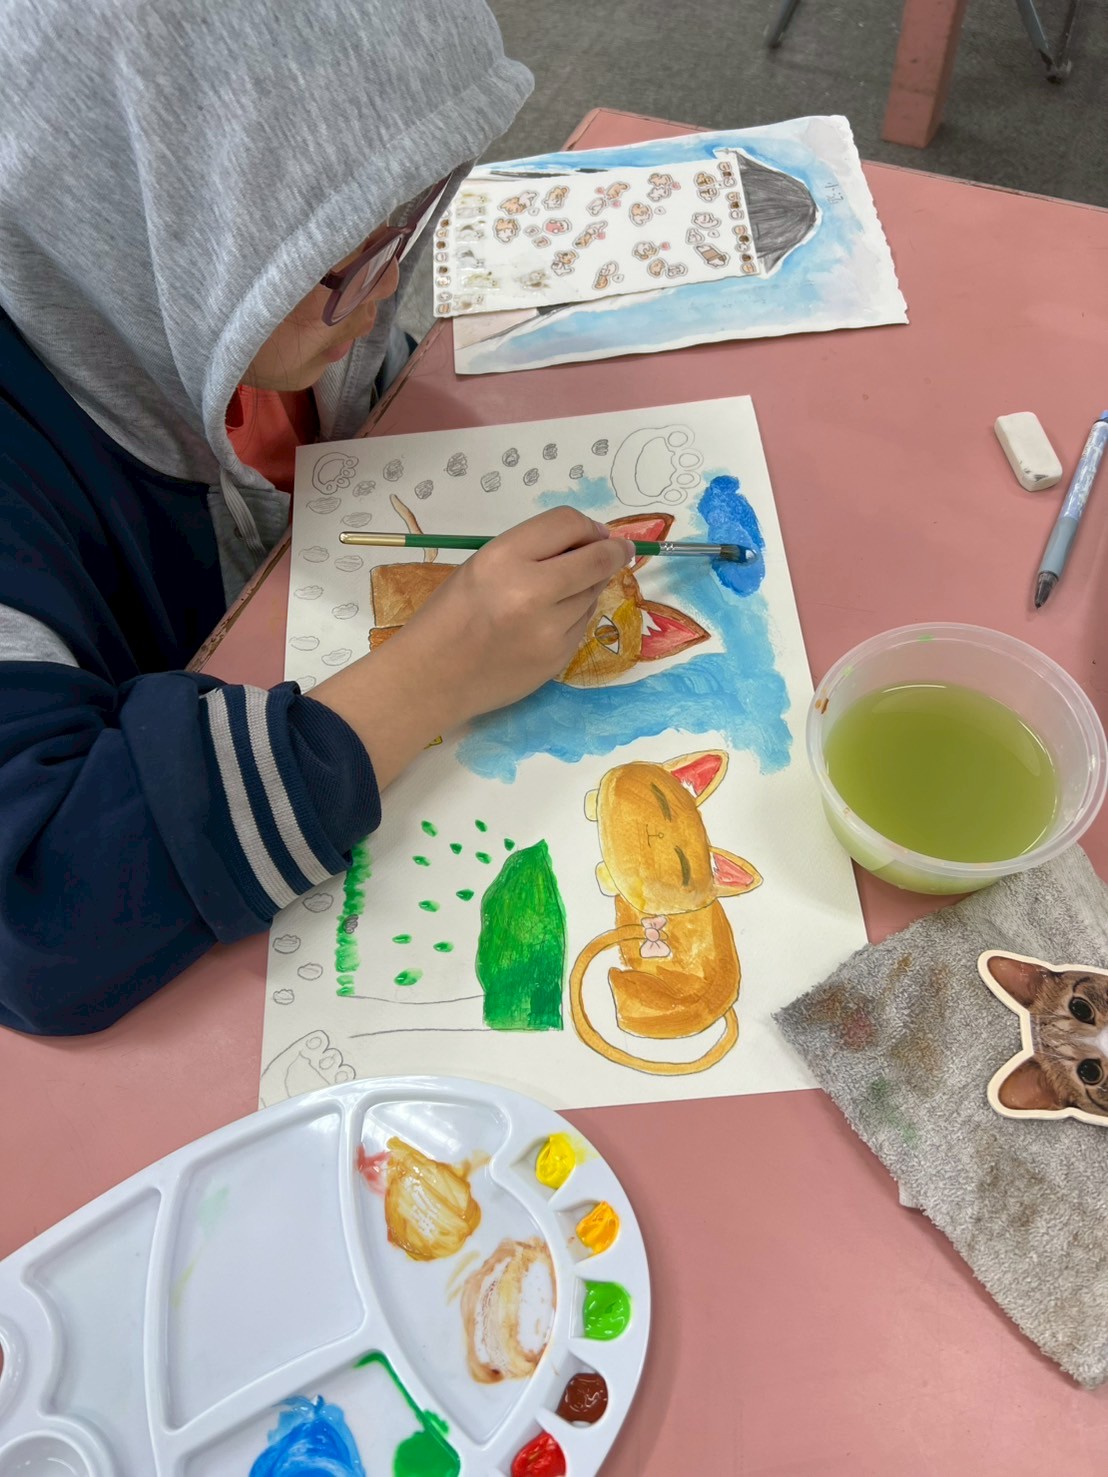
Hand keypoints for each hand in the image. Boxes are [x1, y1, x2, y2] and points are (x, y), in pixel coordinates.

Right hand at [311, 508, 631, 787]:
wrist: (432, 678)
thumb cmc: (449, 615)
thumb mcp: (481, 565)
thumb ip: (532, 550)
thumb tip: (591, 542)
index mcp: (502, 558)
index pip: (567, 524)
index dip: (589, 526)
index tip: (599, 534)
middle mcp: (531, 591)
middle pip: (596, 559)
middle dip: (614, 553)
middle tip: (618, 551)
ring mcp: (549, 630)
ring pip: (593, 595)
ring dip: (588, 587)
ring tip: (557, 594)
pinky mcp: (558, 658)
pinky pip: (582, 625)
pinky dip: (575, 617)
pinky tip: (547, 622)